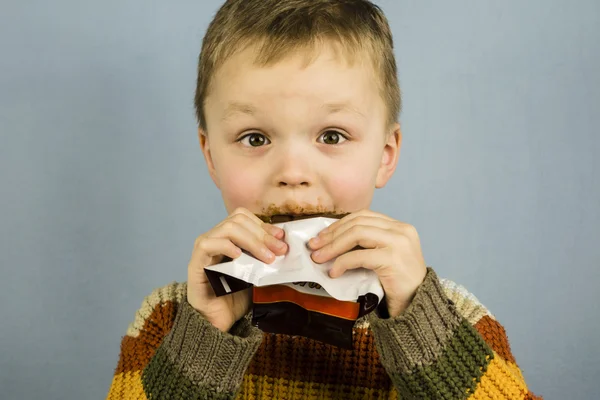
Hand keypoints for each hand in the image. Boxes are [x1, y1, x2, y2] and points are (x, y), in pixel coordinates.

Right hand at [187, 207, 287, 331]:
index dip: (263, 225)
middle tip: (279, 250)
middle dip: (262, 234)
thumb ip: (264, 256)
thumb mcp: (255, 272)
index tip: (281, 239)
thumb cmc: (235, 297)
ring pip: (227, 229)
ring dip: (252, 241)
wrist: (216, 321)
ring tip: (267, 257)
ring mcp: (203, 248)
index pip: (243, 217)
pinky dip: (226, 246)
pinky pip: (208, 245)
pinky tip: (239, 256)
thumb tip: (282, 243)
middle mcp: (214, 238)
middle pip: (237, 220)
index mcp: (227, 237)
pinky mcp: (195, 262)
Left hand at [308, 209, 426, 317]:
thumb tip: (331, 239)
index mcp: (399, 226)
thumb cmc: (398, 283)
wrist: (419, 305)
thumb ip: (368, 243)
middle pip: (357, 223)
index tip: (321, 236)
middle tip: (314, 247)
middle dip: (332, 234)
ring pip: (357, 234)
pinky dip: (342, 262)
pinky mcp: (393, 259)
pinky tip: (334, 272)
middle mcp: (401, 230)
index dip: (339, 224)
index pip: (363, 215)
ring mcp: (398, 243)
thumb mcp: (384, 255)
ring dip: (333, 246)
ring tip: (319, 258)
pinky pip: (360, 256)